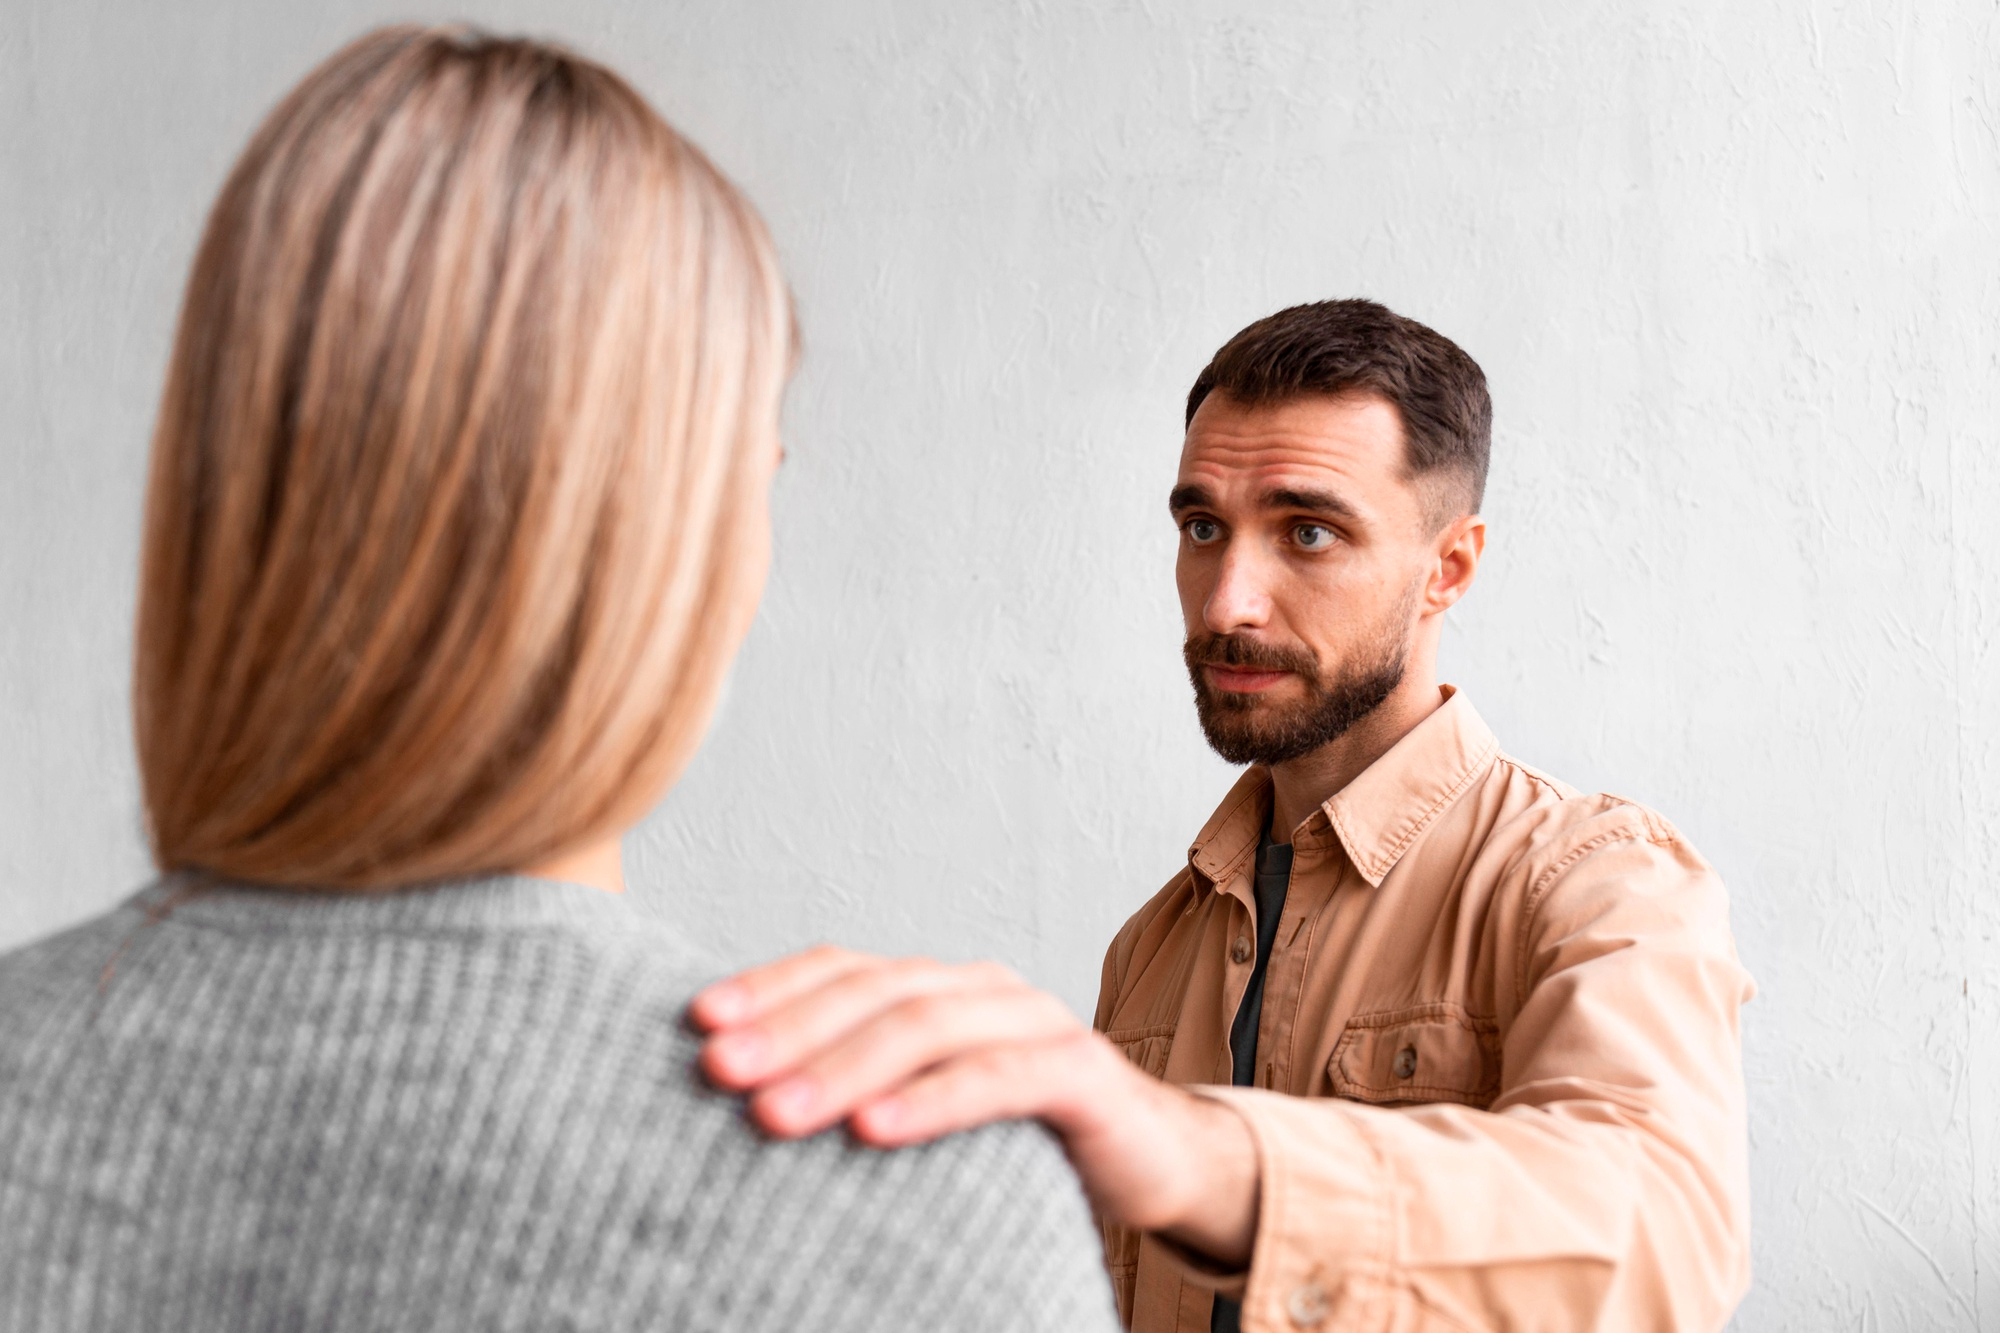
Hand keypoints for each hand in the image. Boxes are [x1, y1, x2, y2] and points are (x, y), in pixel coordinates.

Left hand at [689, 945, 1260, 1266]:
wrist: (1152, 1160)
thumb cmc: (1020, 1140)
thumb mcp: (927, 1107)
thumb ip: (861, 1090)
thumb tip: (741, 1101)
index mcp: (937, 988)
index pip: (842, 968)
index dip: (770, 987)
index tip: (696, 1022)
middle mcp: (981, 989)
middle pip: (873, 991)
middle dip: (788, 1029)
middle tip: (719, 1070)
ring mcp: (1034, 1022)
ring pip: (925, 1029)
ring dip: (842, 1068)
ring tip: (773, 1113)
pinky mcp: (1079, 1072)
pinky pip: (997, 1079)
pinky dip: (931, 1103)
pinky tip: (874, 1131)